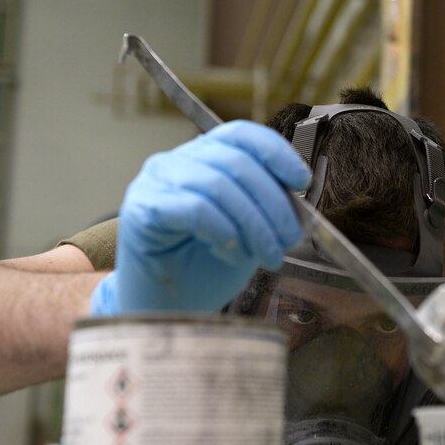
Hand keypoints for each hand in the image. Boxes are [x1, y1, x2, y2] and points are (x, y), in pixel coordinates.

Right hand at [90, 120, 309, 315]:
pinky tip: (233, 254)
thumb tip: (297, 196)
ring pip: (219, 186)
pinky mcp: (141, 208)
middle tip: (291, 238)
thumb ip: (266, 206)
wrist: (169, 309)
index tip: (302, 182)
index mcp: (204, 157)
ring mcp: (155, 182)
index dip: (276, 153)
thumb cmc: (204, 268)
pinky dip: (225, 233)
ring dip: (254, 225)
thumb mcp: (249, 230)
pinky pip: (196, 210)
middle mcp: (176, 161)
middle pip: (236, 162)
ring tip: (268, 255)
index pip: (242, 136)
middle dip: (273, 203)